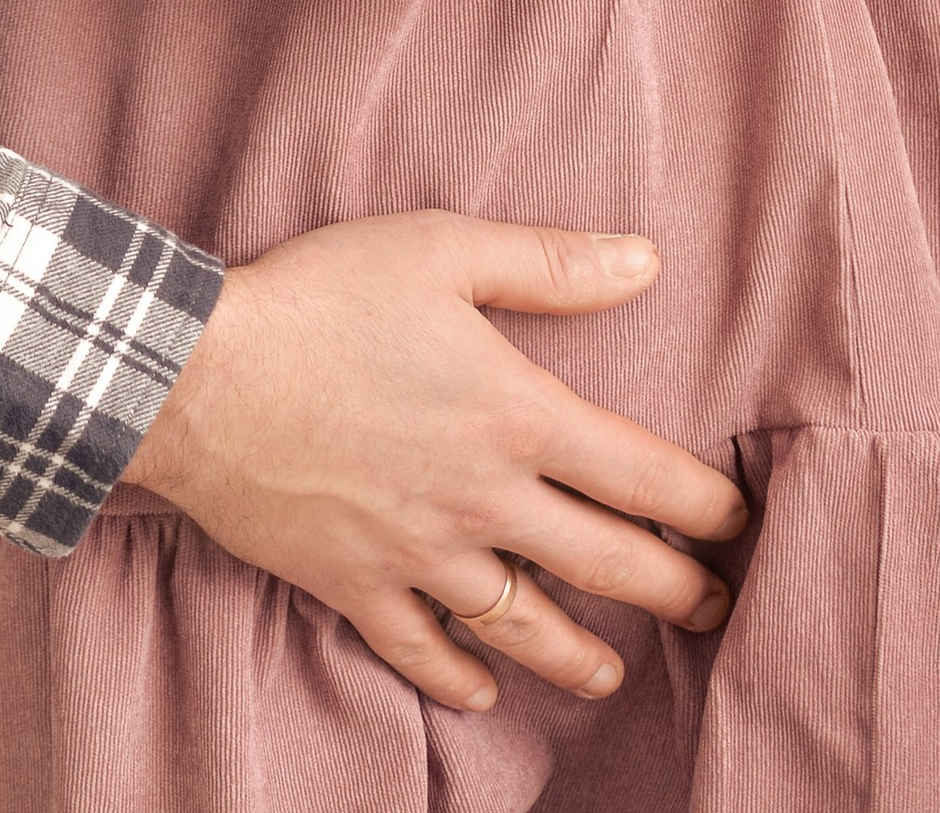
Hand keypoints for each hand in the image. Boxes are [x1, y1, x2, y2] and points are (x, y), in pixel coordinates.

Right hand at [123, 213, 743, 715]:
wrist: (200, 376)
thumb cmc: (321, 297)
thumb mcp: (439, 248)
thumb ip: (548, 263)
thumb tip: (646, 260)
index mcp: (517, 415)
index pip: (643, 476)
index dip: (705, 506)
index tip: (739, 523)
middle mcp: (484, 500)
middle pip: (605, 565)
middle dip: (673, 592)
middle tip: (716, 611)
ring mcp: (421, 554)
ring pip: (525, 626)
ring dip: (579, 656)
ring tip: (612, 673)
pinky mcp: (357, 585)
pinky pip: (423, 650)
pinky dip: (461, 677)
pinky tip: (486, 690)